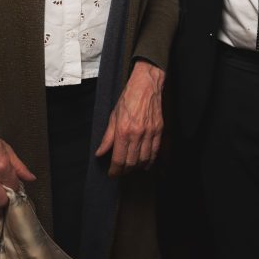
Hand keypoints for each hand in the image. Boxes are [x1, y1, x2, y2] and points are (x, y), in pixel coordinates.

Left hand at [96, 61, 164, 176]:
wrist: (146, 85)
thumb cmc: (128, 99)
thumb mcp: (113, 116)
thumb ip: (107, 137)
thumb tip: (100, 153)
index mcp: (123, 130)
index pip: (118, 159)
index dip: (115, 170)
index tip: (112, 174)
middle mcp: (137, 134)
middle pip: (131, 162)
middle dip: (125, 171)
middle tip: (121, 172)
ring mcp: (150, 132)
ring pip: (144, 159)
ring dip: (137, 168)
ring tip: (131, 169)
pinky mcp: (159, 130)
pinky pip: (155, 151)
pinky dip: (150, 161)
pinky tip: (146, 164)